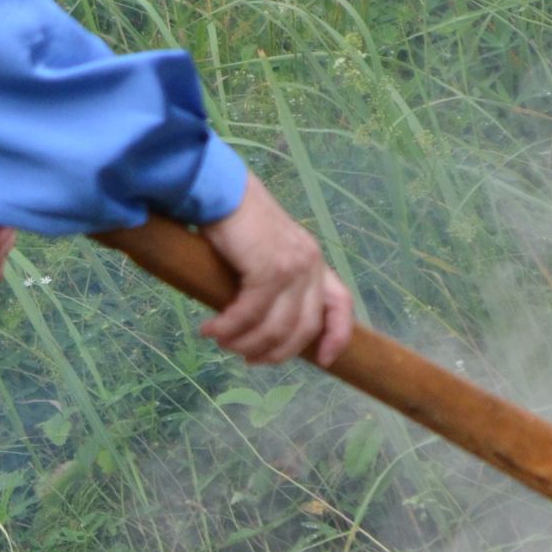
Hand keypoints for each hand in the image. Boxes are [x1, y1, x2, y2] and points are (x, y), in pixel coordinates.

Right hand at [199, 175, 353, 365]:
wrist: (222, 190)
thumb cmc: (237, 223)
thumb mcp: (267, 255)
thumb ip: (276, 283)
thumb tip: (264, 327)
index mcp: (314, 261)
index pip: (341, 304)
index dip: (337, 336)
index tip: (324, 361)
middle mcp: (310, 264)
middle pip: (303, 328)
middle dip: (274, 352)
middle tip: (246, 357)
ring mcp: (293, 267)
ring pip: (275, 327)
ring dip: (244, 343)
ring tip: (221, 342)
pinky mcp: (269, 268)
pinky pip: (250, 314)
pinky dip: (228, 328)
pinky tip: (210, 330)